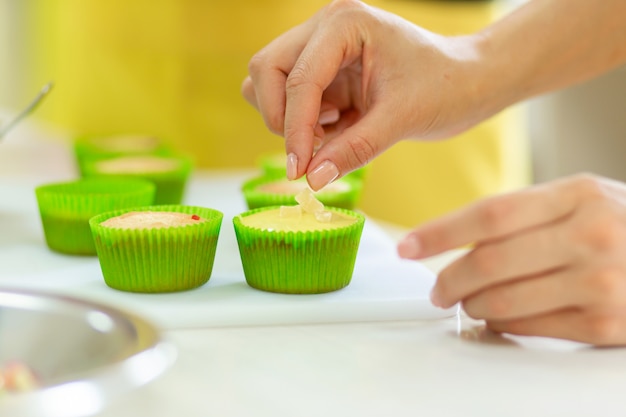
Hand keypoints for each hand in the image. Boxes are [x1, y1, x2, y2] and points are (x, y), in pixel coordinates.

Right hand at [242, 0, 484, 189]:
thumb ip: (354, 149)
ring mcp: (321, 49)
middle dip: (280, 116)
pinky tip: (336, 129)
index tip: (298, 170)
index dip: (293, 128)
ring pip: (268, 82)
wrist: (467, 82)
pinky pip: (290, 99)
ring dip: (286, 118)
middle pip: (266, 69)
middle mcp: (325, 29)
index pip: (298, 77)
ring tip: (328, 135)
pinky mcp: (324, 73)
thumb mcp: (401, 119)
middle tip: (310, 150)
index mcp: (345, 24)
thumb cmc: (445, 87)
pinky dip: (301, 123)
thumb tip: (312, 180)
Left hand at [398, 174, 625, 345]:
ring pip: (504, 299)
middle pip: (490, 261)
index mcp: (578, 194)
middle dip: (448, 279)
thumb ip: (526, 214)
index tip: (409, 246)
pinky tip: (497, 317)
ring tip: (465, 302)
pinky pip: (530, 327)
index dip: (440, 232)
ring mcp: (602, 281)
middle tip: (436, 288)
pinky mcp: (607, 323)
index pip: (490, 214)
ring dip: (471, 305)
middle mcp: (592, 234)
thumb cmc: (623, 226)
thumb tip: (457, 240)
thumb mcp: (583, 199)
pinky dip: (502, 324)